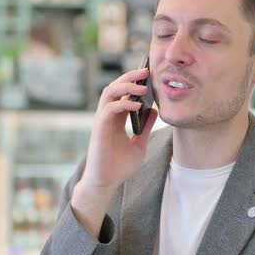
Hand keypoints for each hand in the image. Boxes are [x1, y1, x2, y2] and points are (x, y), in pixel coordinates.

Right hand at [82, 67, 157, 192]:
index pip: (123, 93)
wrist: (106, 183)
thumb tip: (155, 111)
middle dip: (129, 77)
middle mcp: (107, 116)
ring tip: (142, 85)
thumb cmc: (119, 167)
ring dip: (126, 86)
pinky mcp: (99, 129)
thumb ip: (145, 128)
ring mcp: (102, 121)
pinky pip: (110, 109)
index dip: (134, 82)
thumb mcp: (139, 145)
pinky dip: (123, 103)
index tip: (149, 75)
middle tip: (146, 70)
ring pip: (109, 92)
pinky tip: (137, 105)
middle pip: (115, 87)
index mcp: (116, 119)